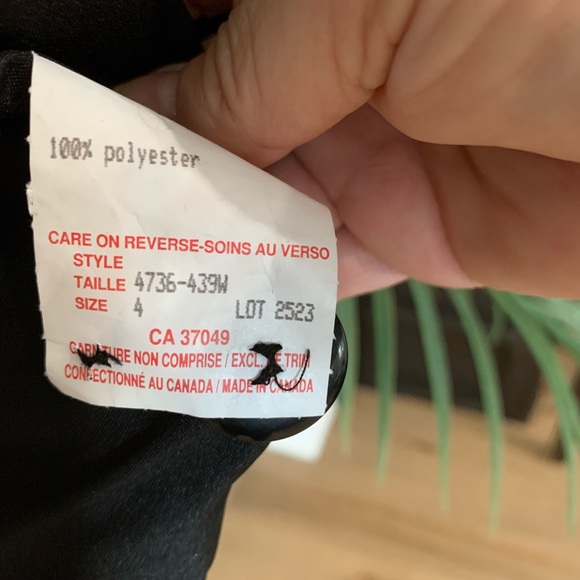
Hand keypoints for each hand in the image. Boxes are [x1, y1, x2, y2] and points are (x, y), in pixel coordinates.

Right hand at [120, 0, 579, 298]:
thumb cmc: (547, 3)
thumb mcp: (363, 1)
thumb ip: (251, 68)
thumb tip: (159, 122)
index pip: (202, 21)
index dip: (142, 65)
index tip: (88, 119)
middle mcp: (344, 64)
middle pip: (225, 120)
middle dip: (164, 164)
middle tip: (95, 211)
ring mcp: (377, 150)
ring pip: (264, 199)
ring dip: (209, 234)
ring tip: (137, 268)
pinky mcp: (410, 229)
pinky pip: (319, 261)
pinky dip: (270, 283)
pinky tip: (217, 302)